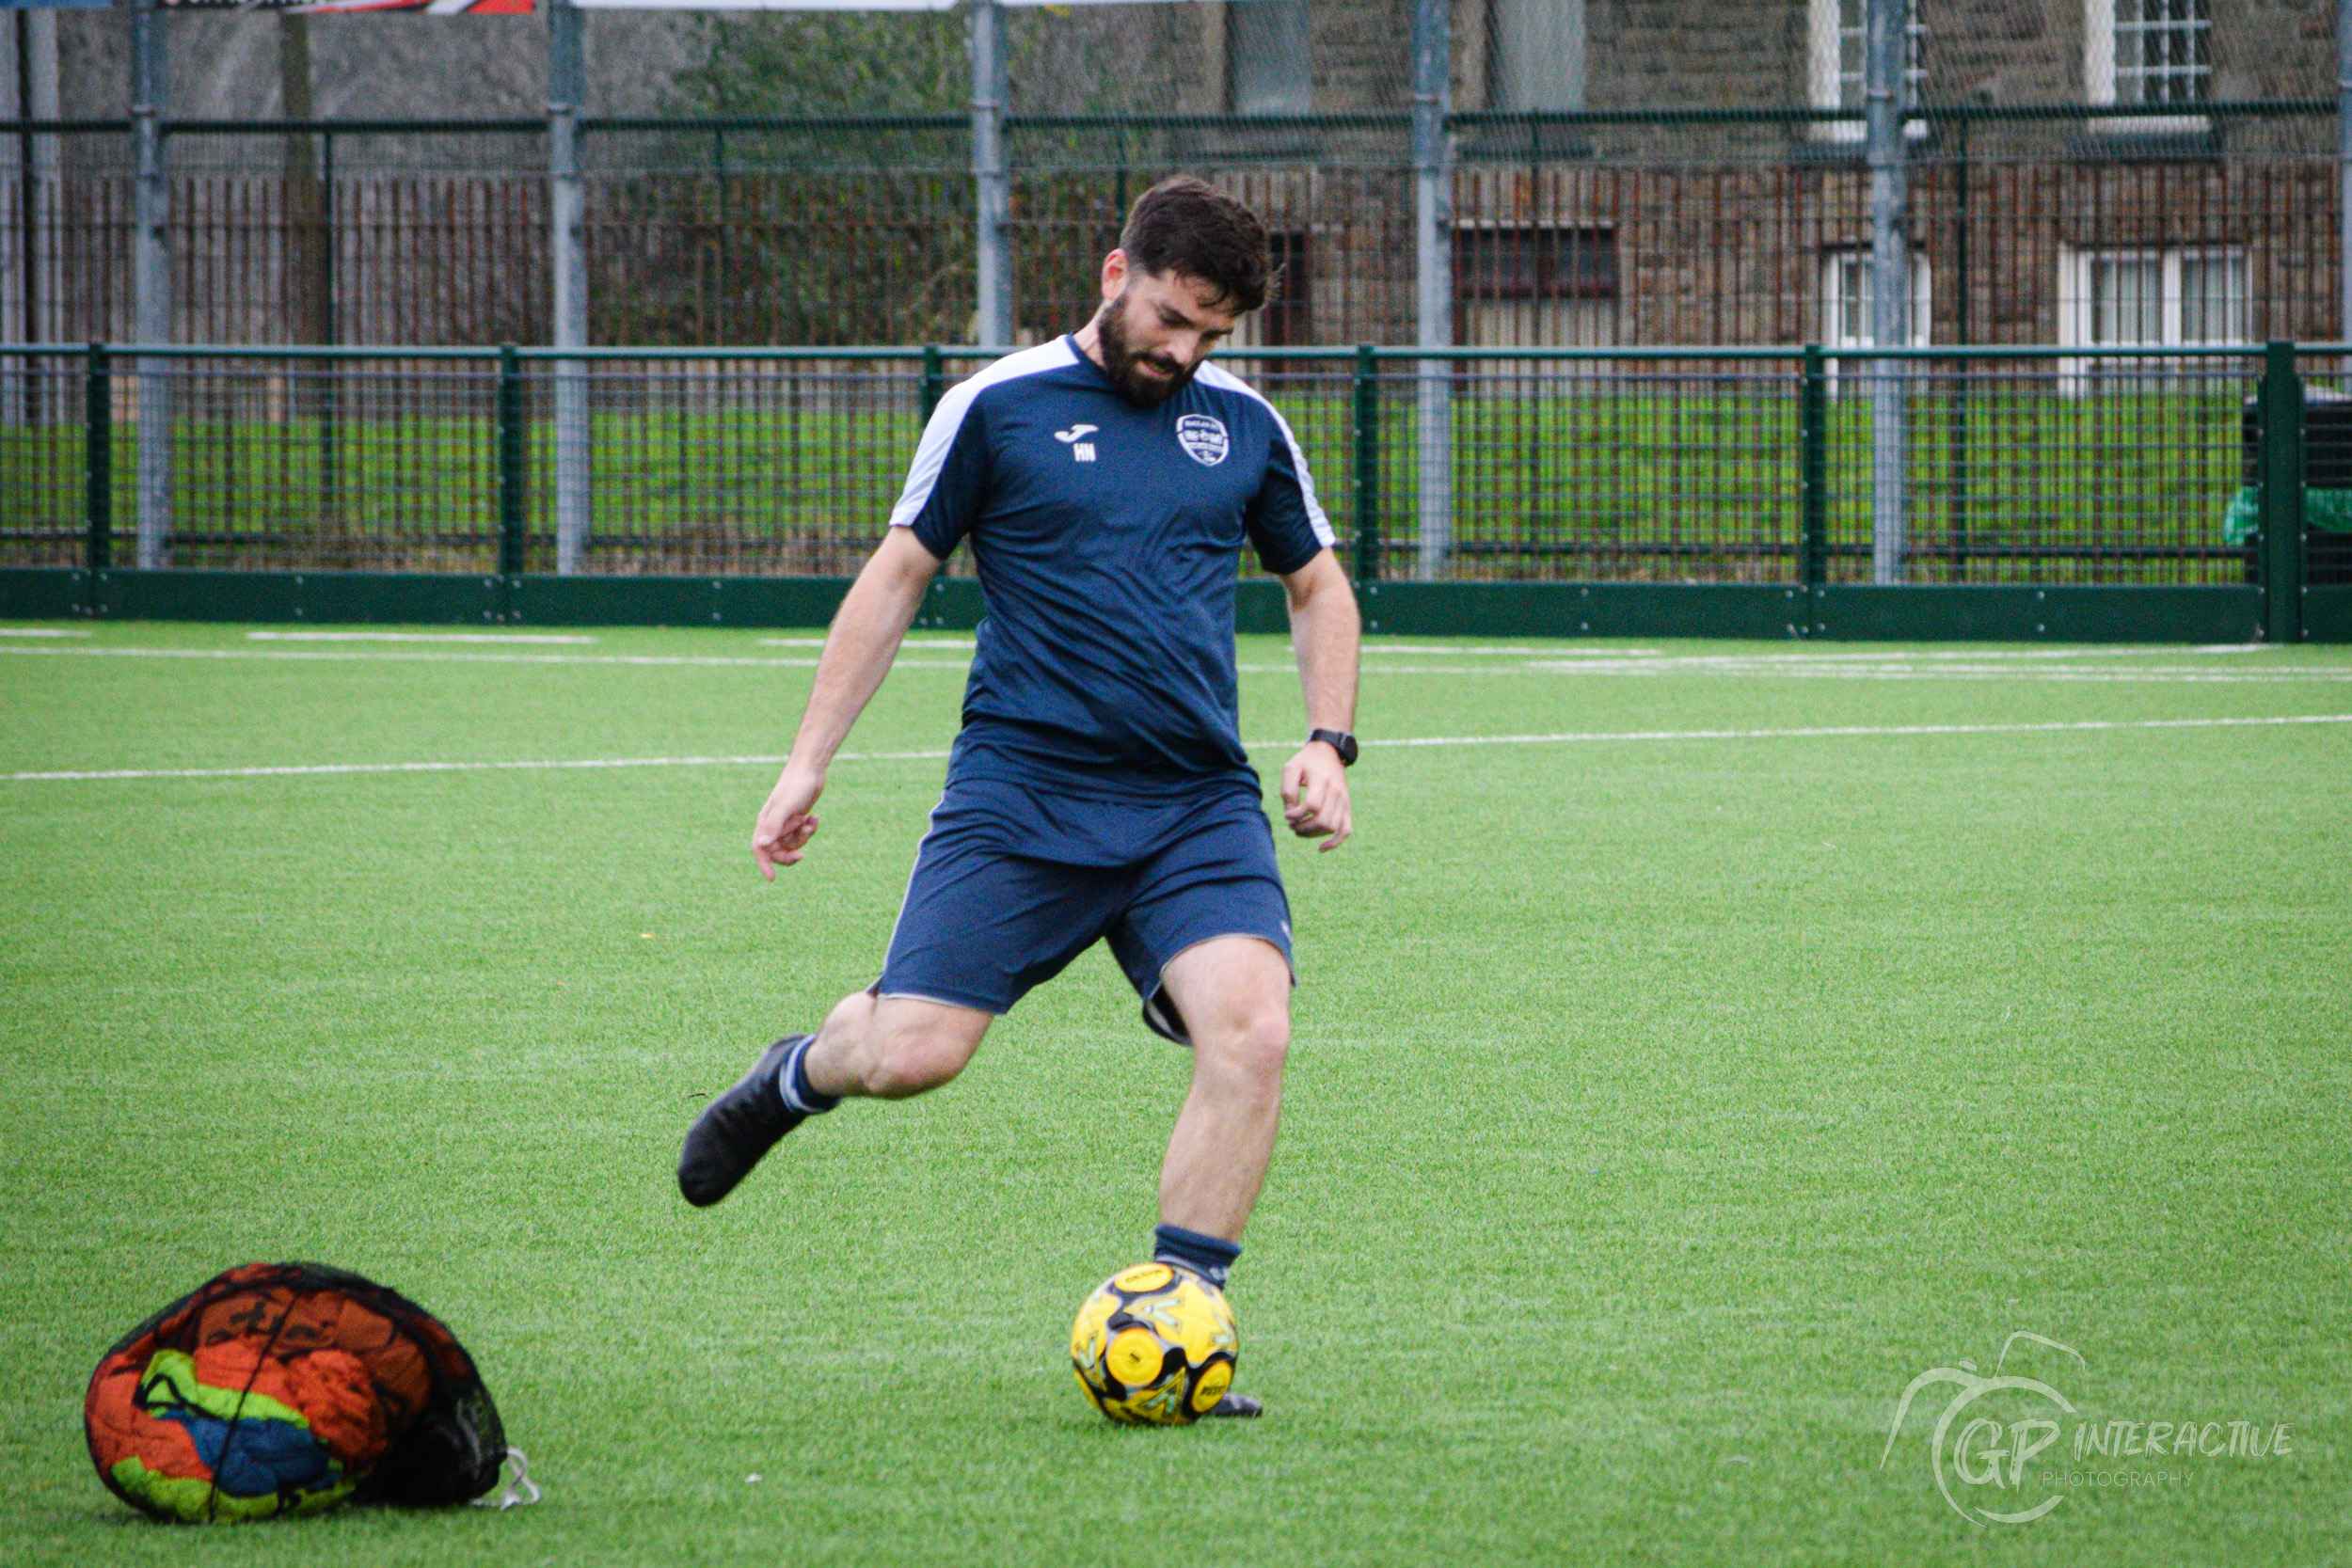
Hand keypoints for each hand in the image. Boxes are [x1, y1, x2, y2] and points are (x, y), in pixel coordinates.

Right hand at [752, 762, 825, 879]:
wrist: (810, 769)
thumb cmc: (795, 786)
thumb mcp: (785, 807)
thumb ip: (773, 826)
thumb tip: (761, 845)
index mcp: (765, 822)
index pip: (759, 849)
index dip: (764, 864)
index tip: (772, 878)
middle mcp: (773, 824)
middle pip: (777, 851)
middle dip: (790, 853)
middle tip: (802, 855)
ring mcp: (786, 821)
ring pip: (792, 842)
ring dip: (803, 837)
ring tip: (810, 822)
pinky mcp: (798, 818)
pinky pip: (802, 833)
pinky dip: (810, 828)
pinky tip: (815, 817)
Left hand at [1279, 742, 1352, 851]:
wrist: (1329, 752)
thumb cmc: (1306, 761)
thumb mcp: (1290, 769)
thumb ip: (1288, 791)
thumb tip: (1291, 814)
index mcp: (1322, 780)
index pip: (1312, 806)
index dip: (1297, 815)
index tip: (1287, 814)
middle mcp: (1336, 791)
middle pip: (1322, 820)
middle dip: (1303, 828)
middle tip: (1292, 825)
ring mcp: (1344, 800)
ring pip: (1331, 827)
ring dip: (1313, 834)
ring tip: (1300, 829)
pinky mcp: (1347, 806)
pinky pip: (1346, 829)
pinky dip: (1335, 842)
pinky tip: (1321, 848)